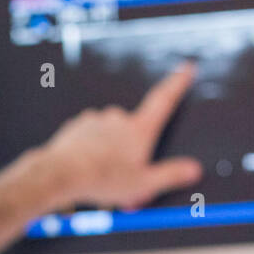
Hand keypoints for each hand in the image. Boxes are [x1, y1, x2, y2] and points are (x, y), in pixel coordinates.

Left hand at [36, 60, 202, 210]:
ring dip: (109, 153)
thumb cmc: (101, 180)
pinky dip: (90, 152)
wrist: (59, 174)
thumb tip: (194, 169)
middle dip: (131, 150)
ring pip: (110, 137)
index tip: (187, 68)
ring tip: (102, 178)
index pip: (164, 100)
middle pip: (133, 130)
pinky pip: (90, 139)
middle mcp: (118, 118)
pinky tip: (86, 170)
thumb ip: (171, 175)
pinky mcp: (77, 126)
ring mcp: (96, 119)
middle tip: (124, 177)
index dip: (177, 83)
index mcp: (139, 129)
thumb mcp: (144, 184)